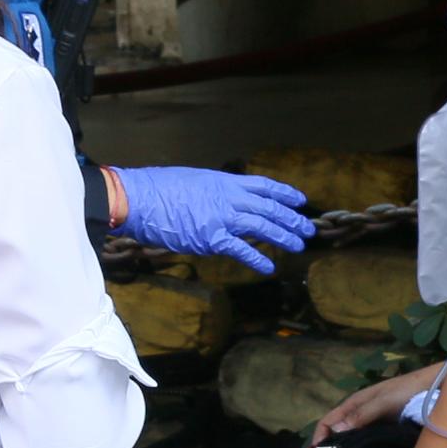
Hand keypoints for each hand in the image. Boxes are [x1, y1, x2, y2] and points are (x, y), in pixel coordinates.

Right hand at [109, 166, 315, 274]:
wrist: (138, 198)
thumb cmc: (158, 189)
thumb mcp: (193, 180)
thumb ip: (213, 191)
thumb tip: (222, 199)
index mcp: (224, 182)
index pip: (263, 186)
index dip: (284, 193)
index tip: (300, 199)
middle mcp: (228, 198)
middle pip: (269, 207)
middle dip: (291, 218)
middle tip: (307, 228)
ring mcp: (221, 218)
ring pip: (262, 227)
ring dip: (283, 236)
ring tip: (299, 245)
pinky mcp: (211, 238)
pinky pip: (241, 249)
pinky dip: (257, 259)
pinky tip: (270, 267)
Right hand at [314, 362, 445, 444]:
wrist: (435, 384)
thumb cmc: (408, 390)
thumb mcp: (384, 401)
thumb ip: (361, 415)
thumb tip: (335, 431)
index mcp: (355, 403)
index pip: (328, 421)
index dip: (319, 437)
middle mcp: (361, 413)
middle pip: (339, 431)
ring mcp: (374, 421)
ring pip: (353, 438)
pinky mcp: (387, 428)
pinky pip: (369, 441)